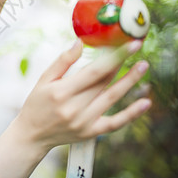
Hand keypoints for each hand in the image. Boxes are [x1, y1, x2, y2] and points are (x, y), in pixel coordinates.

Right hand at [14, 39, 150, 150]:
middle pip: (105, 82)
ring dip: (130, 81)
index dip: (114, 57)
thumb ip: (62, 61)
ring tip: (143, 67)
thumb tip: (80, 42)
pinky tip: (145, 102)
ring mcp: (84, 122)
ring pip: (112, 98)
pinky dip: (132, 113)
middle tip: (137, 48)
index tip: (129, 44)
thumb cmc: (37, 103)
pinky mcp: (90, 133)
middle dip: (122, 64)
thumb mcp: (43, 79)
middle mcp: (74, 108)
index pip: (94, 71)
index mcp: (61, 91)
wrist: (32, 134)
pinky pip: (115, 123)